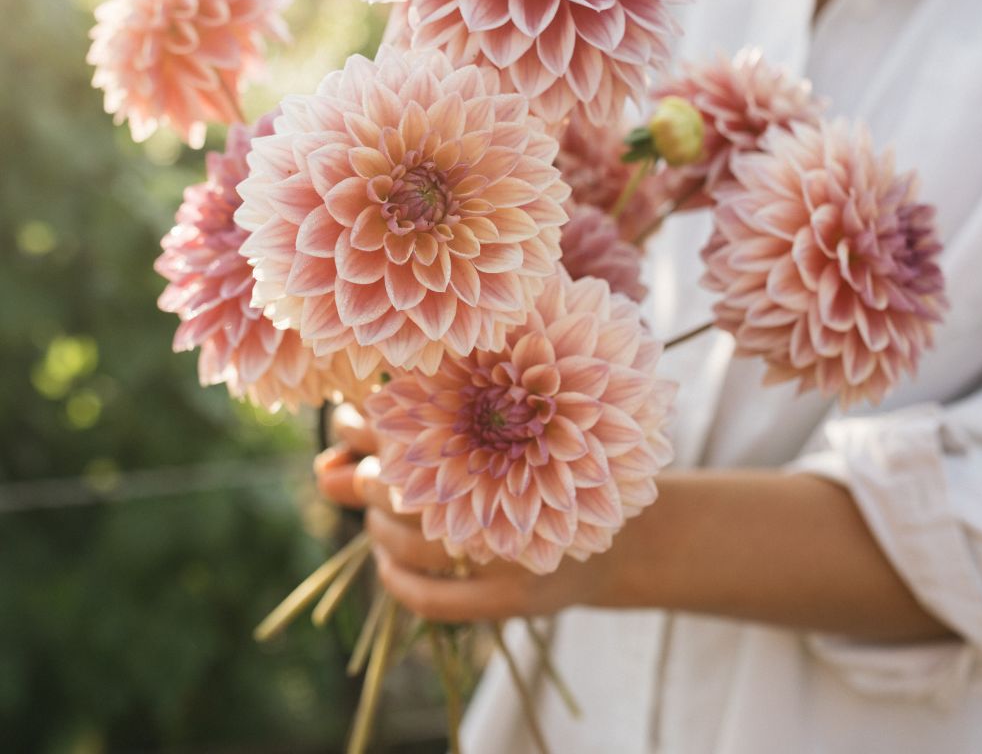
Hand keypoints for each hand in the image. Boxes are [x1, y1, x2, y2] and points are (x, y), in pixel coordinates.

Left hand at [314, 404, 610, 622]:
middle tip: (373, 473)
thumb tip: (322, 471)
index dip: (363, 425)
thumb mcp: (484, 449)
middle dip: (371, 478)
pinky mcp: (516, 599)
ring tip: (381, 515)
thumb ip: (396, 453)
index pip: (409, 423)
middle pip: (402, 486)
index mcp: (507, 434)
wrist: (620, 532)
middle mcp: (510, 490)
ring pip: (408, 541)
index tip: (350, 422)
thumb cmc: (538, 476)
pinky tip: (388, 563)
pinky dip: (396, 580)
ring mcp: (512, 550)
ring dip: (377, 527)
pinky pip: (430, 598)